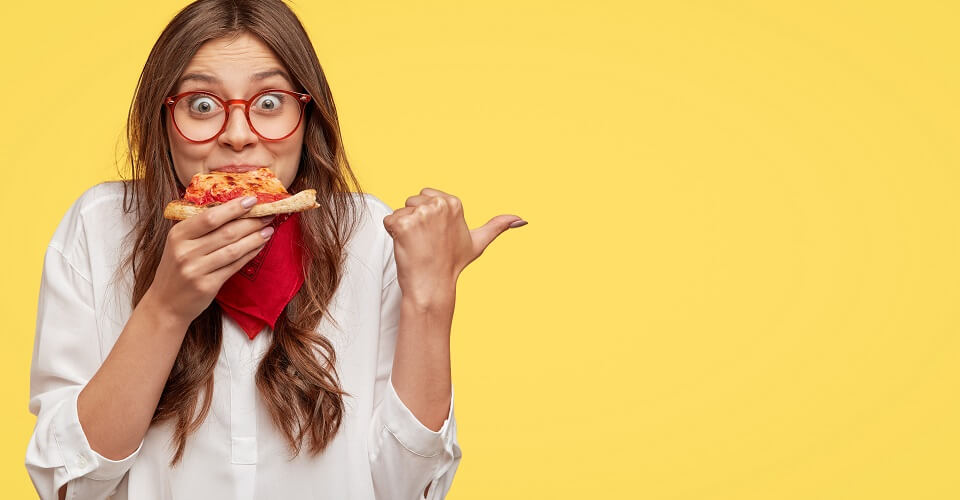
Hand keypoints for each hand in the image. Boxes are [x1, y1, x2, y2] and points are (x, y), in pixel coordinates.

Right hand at [144, 196, 275, 323]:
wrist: (166, 303)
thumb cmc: (176, 269)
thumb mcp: (179, 244)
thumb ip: (199, 228)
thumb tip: (233, 208)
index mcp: (178, 235)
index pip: (210, 217)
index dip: (233, 208)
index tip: (252, 199)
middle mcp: (185, 251)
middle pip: (226, 232)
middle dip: (251, 221)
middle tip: (268, 214)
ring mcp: (196, 269)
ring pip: (233, 249)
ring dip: (255, 238)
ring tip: (269, 229)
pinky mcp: (207, 285)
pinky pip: (234, 266)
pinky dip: (250, 254)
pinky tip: (259, 246)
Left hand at [382, 187, 525, 306]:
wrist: (433, 286)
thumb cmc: (452, 265)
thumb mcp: (478, 242)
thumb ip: (498, 226)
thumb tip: (523, 220)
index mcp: (453, 202)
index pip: (425, 196)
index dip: (426, 218)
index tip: (436, 236)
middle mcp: (438, 204)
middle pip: (411, 202)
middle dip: (413, 221)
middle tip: (426, 242)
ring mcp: (420, 213)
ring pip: (400, 212)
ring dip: (402, 229)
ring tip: (417, 245)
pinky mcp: (403, 224)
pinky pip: (388, 221)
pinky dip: (392, 235)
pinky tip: (406, 247)